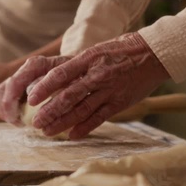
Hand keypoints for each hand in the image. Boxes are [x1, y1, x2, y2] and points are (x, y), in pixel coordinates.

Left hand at [0, 33, 169, 138]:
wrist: (153, 54)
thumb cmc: (121, 50)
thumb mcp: (96, 51)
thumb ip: (78, 65)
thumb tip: (54, 79)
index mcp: (88, 59)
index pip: (61, 75)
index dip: (44, 88)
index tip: (31, 98)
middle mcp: (97, 75)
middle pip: (68, 96)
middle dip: (50, 111)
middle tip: (36, 122)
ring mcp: (109, 90)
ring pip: (81, 110)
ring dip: (63, 123)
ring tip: (48, 131)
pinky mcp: (119, 102)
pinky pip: (99, 117)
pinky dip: (85, 127)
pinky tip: (72, 135)